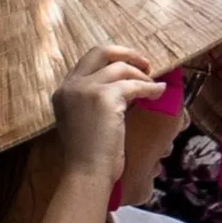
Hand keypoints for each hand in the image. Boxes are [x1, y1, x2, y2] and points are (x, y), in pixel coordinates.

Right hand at [49, 46, 160, 179]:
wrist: (87, 171)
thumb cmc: (88, 154)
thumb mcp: (83, 119)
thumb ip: (93, 100)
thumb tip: (125, 87)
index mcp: (63, 91)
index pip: (88, 62)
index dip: (112, 61)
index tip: (130, 67)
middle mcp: (71, 85)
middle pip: (101, 52)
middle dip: (127, 54)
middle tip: (146, 64)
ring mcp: (86, 89)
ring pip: (121, 68)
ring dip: (142, 76)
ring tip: (154, 86)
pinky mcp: (104, 97)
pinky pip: (134, 85)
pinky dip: (149, 88)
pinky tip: (158, 93)